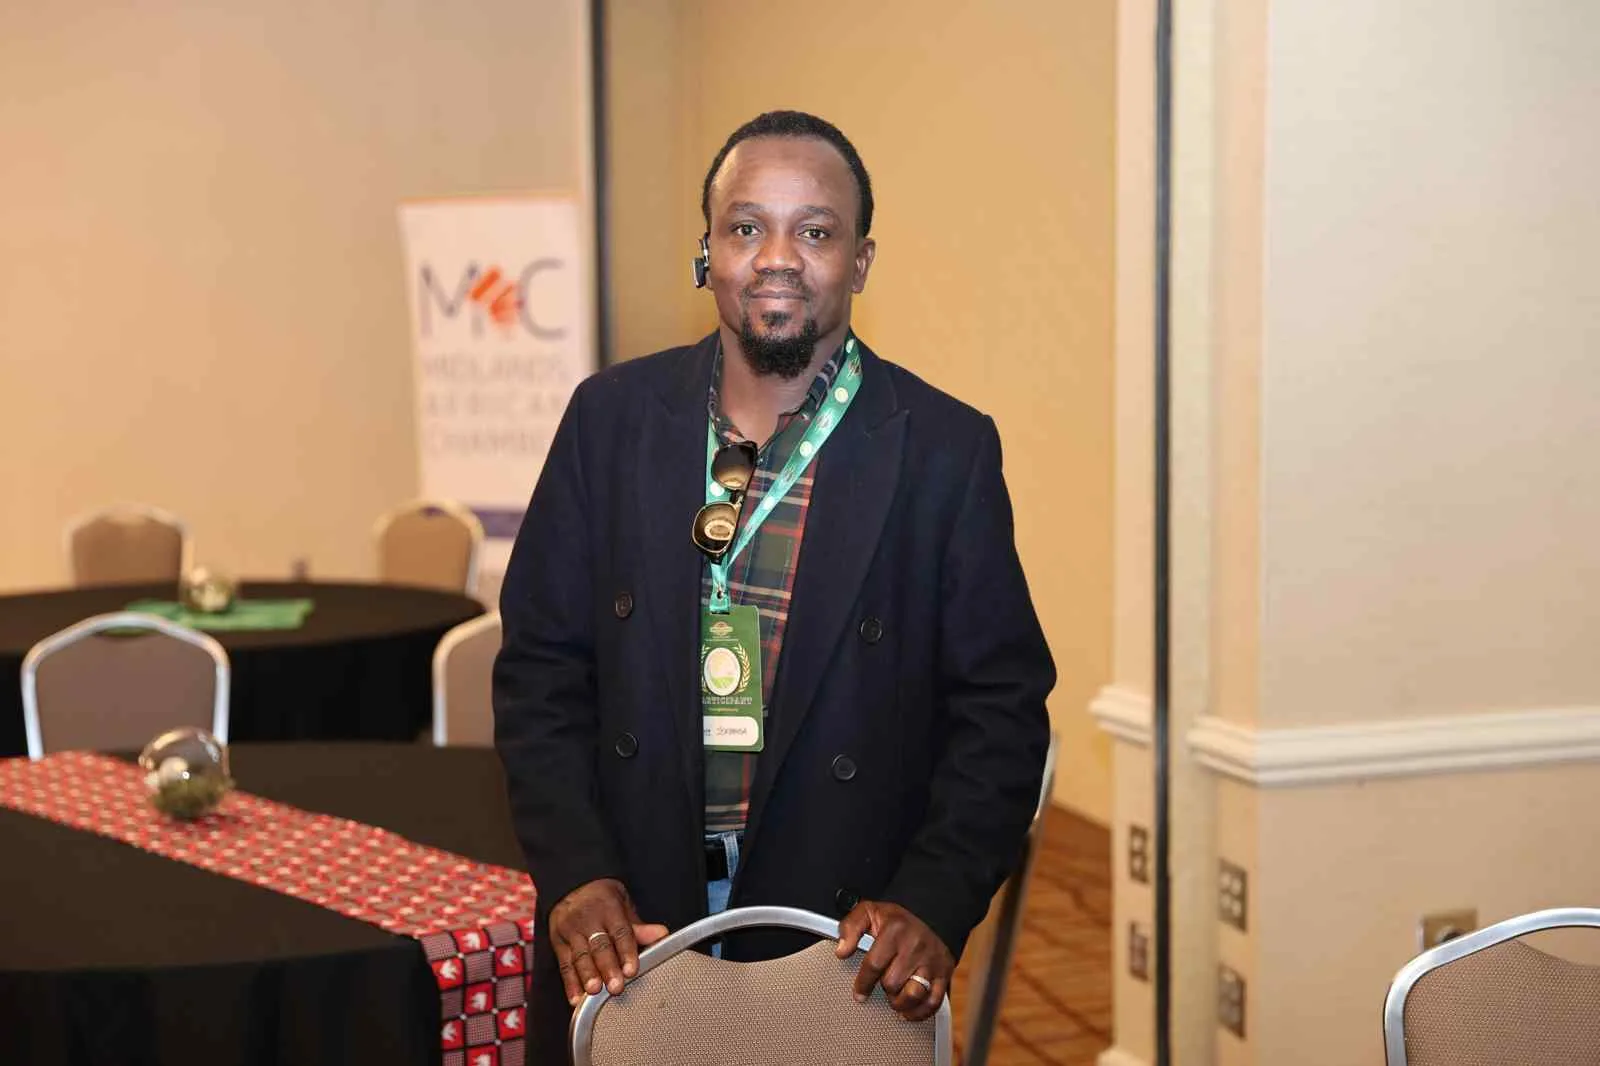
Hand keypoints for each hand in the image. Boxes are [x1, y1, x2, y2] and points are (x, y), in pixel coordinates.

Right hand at [549, 878, 667, 1005]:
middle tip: (615, 987)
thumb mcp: (622, 905)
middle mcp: (587, 919)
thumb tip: (662, 935)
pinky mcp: (557, 942)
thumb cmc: (602, 899)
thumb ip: (639, 926)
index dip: (626, 952)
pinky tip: (575, 998)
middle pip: (599, 946)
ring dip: (587, 976)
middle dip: (607, 968)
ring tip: (594, 991)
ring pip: (580, 956)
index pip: (620, 932)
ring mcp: (570, 930)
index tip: (632, 970)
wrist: (571, 885)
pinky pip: (564, 964)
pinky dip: (570, 983)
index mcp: (608, 908)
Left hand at [835, 900, 954, 1021]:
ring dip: (900, 1002)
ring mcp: (932, 961)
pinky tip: (908, 1010)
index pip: (874, 964)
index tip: (859, 993)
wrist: (930, 915)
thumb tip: (841, 951)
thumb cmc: (896, 920)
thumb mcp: (869, 912)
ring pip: (914, 995)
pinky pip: (933, 1002)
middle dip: (884, 987)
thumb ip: (850, 927)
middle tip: (883, 983)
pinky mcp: (944, 974)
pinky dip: (919, 1012)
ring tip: (895, 996)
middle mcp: (916, 946)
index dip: (863, 983)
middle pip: (892, 983)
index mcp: (895, 930)